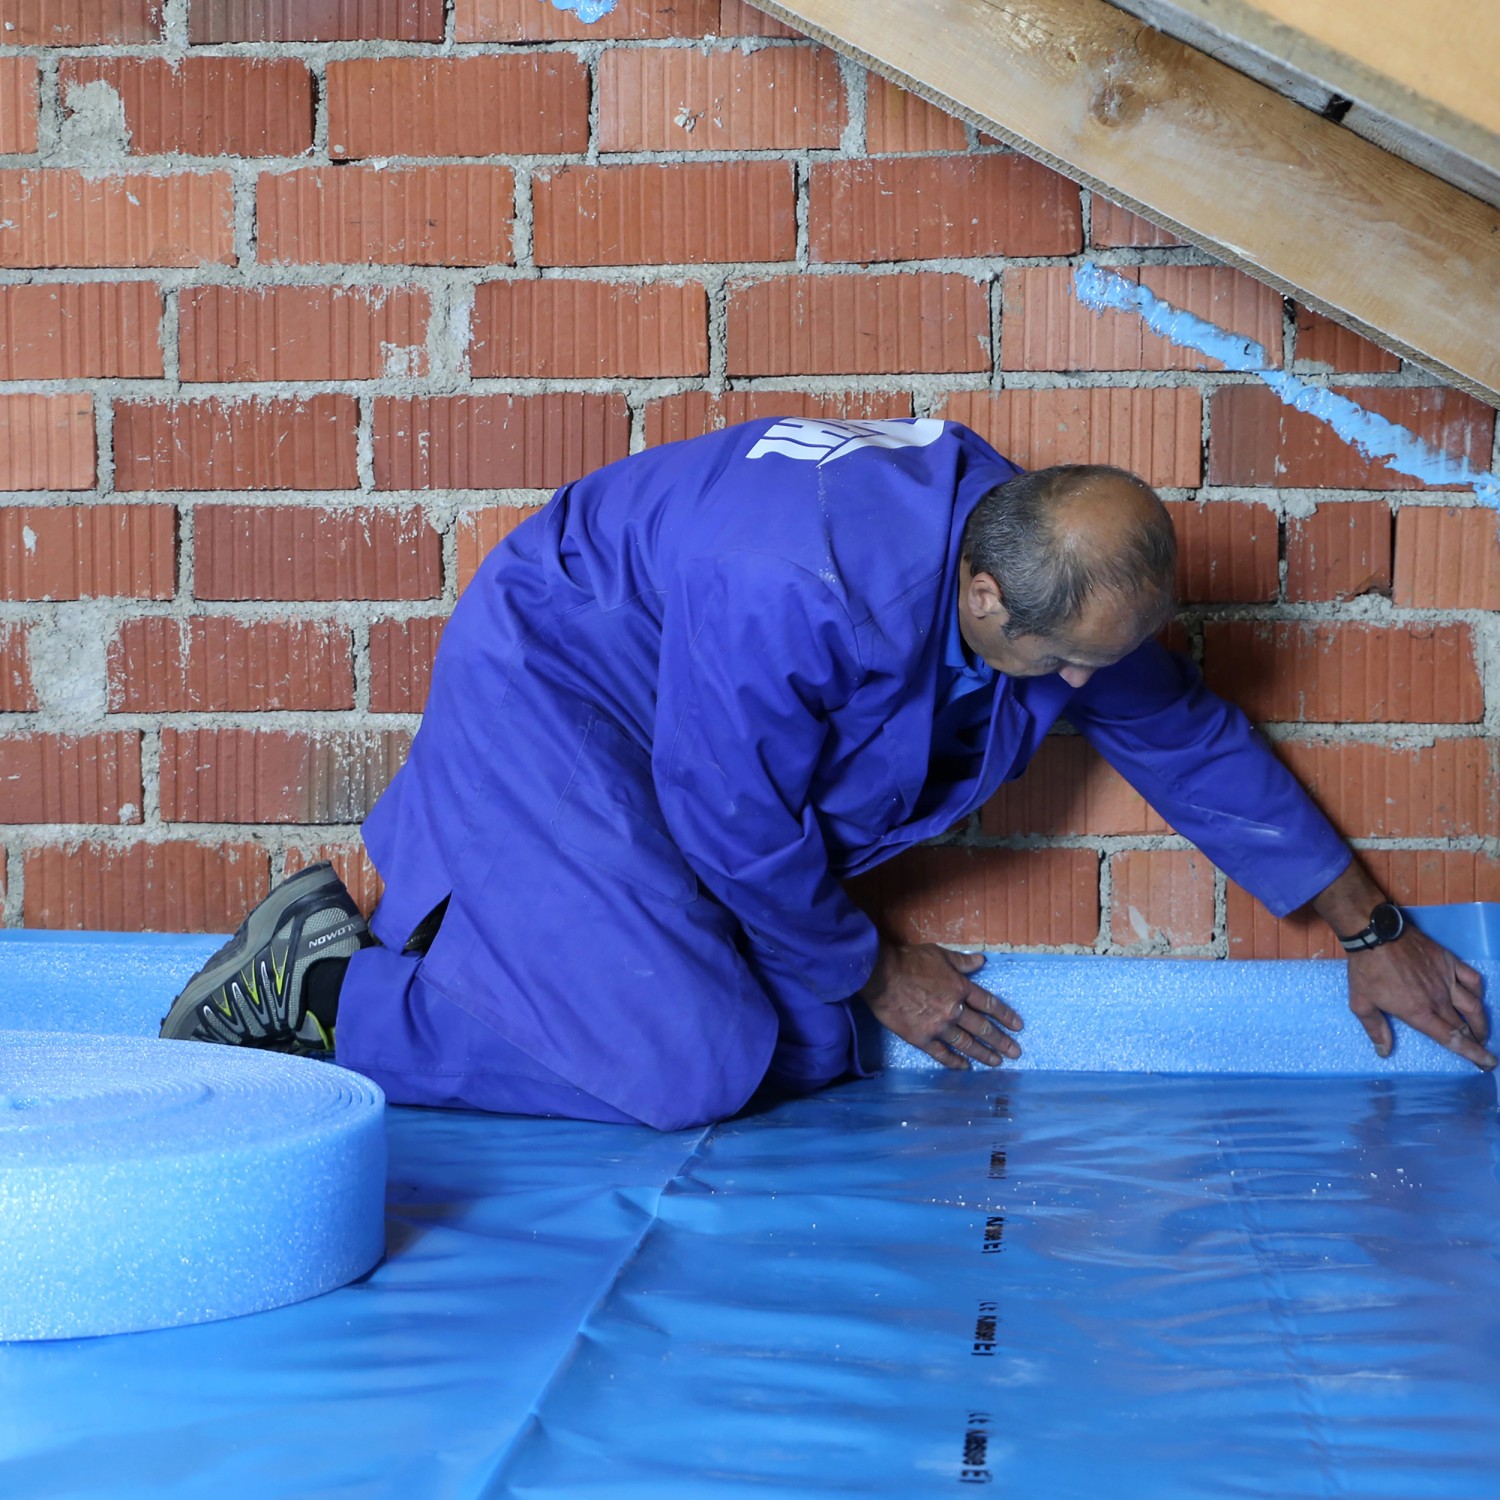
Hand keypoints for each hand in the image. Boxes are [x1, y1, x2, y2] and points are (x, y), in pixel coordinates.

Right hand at [858, 942, 1022, 1069]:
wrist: (882, 975)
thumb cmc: (910, 961)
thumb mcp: (940, 954)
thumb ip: (962, 961)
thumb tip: (981, 960)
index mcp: (961, 988)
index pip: (989, 1004)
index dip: (1006, 1016)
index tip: (1018, 1026)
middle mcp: (954, 1010)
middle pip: (983, 1028)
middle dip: (1001, 1041)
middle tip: (1015, 1052)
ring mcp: (938, 1027)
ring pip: (966, 1044)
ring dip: (984, 1054)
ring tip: (997, 1062)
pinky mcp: (921, 1038)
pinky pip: (942, 1054)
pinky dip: (954, 1062)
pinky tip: (965, 1067)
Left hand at [1347, 926, 1493, 1070]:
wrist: (1375, 935)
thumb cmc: (1366, 970)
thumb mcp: (1361, 1004)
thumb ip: (1375, 1029)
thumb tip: (1384, 1052)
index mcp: (1419, 1012)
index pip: (1451, 1038)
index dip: (1472, 1053)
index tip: (1487, 1063)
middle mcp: (1438, 999)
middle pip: (1465, 1025)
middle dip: (1477, 1042)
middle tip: (1483, 1051)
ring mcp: (1446, 979)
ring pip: (1474, 1005)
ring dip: (1482, 1021)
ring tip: (1482, 1031)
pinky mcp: (1449, 962)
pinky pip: (1472, 978)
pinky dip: (1478, 990)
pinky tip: (1476, 997)